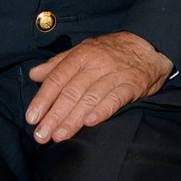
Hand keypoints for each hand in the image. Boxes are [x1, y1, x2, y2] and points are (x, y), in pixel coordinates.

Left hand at [26, 28, 172, 142]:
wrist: (149, 44)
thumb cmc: (111, 51)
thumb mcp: (83, 50)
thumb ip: (58, 63)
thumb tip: (34, 74)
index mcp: (81, 55)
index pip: (57, 78)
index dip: (43, 99)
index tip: (31, 118)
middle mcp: (96, 63)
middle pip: (71, 91)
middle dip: (54, 115)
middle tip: (41, 135)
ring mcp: (114, 74)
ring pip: (90, 98)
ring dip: (73, 119)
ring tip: (59, 136)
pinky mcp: (131, 85)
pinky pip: (115, 99)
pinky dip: (102, 110)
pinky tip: (90, 122)